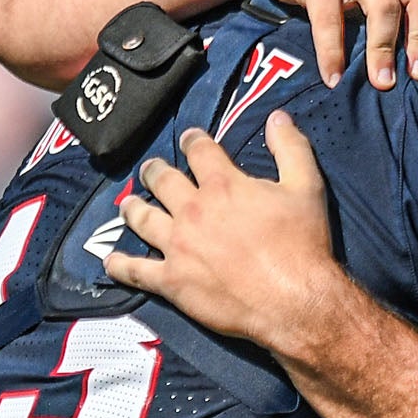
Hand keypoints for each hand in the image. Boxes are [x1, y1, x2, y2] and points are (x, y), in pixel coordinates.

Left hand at [107, 116, 345, 344]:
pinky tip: (110, 261)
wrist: (293, 300)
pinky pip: (136, 271)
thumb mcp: (306, 187)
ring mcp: (177, 245)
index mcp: (223, 184)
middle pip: (162, 180)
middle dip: (155, 171)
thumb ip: (291, 148)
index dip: (192, 140)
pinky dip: (120, 265)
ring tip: (128, 204)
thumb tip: (278, 117)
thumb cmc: (302, 244)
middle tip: (152, 169)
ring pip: (142, 219)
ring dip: (133, 208)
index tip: (189, 138)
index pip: (199, 151)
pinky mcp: (172, 280)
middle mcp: (192, 210)